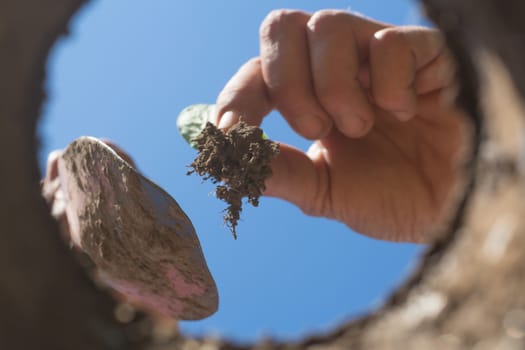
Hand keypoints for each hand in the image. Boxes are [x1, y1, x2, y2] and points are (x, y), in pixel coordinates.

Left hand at [212, 10, 468, 241]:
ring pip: (328, 25)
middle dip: (287, 83)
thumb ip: (280, 173)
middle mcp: (336, 66)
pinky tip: (404, 112)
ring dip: (334, 87)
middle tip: (314, 128)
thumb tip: (227, 162)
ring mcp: (376, 54)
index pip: (256, 72)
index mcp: (307, 96)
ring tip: (361, 126)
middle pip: (281, 26)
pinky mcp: (424, 52)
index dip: (237, 96)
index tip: (230, 131)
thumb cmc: (388, 197)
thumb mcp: (324, 191)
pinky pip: (389, 42)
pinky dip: (388, 84)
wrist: (451, 210)